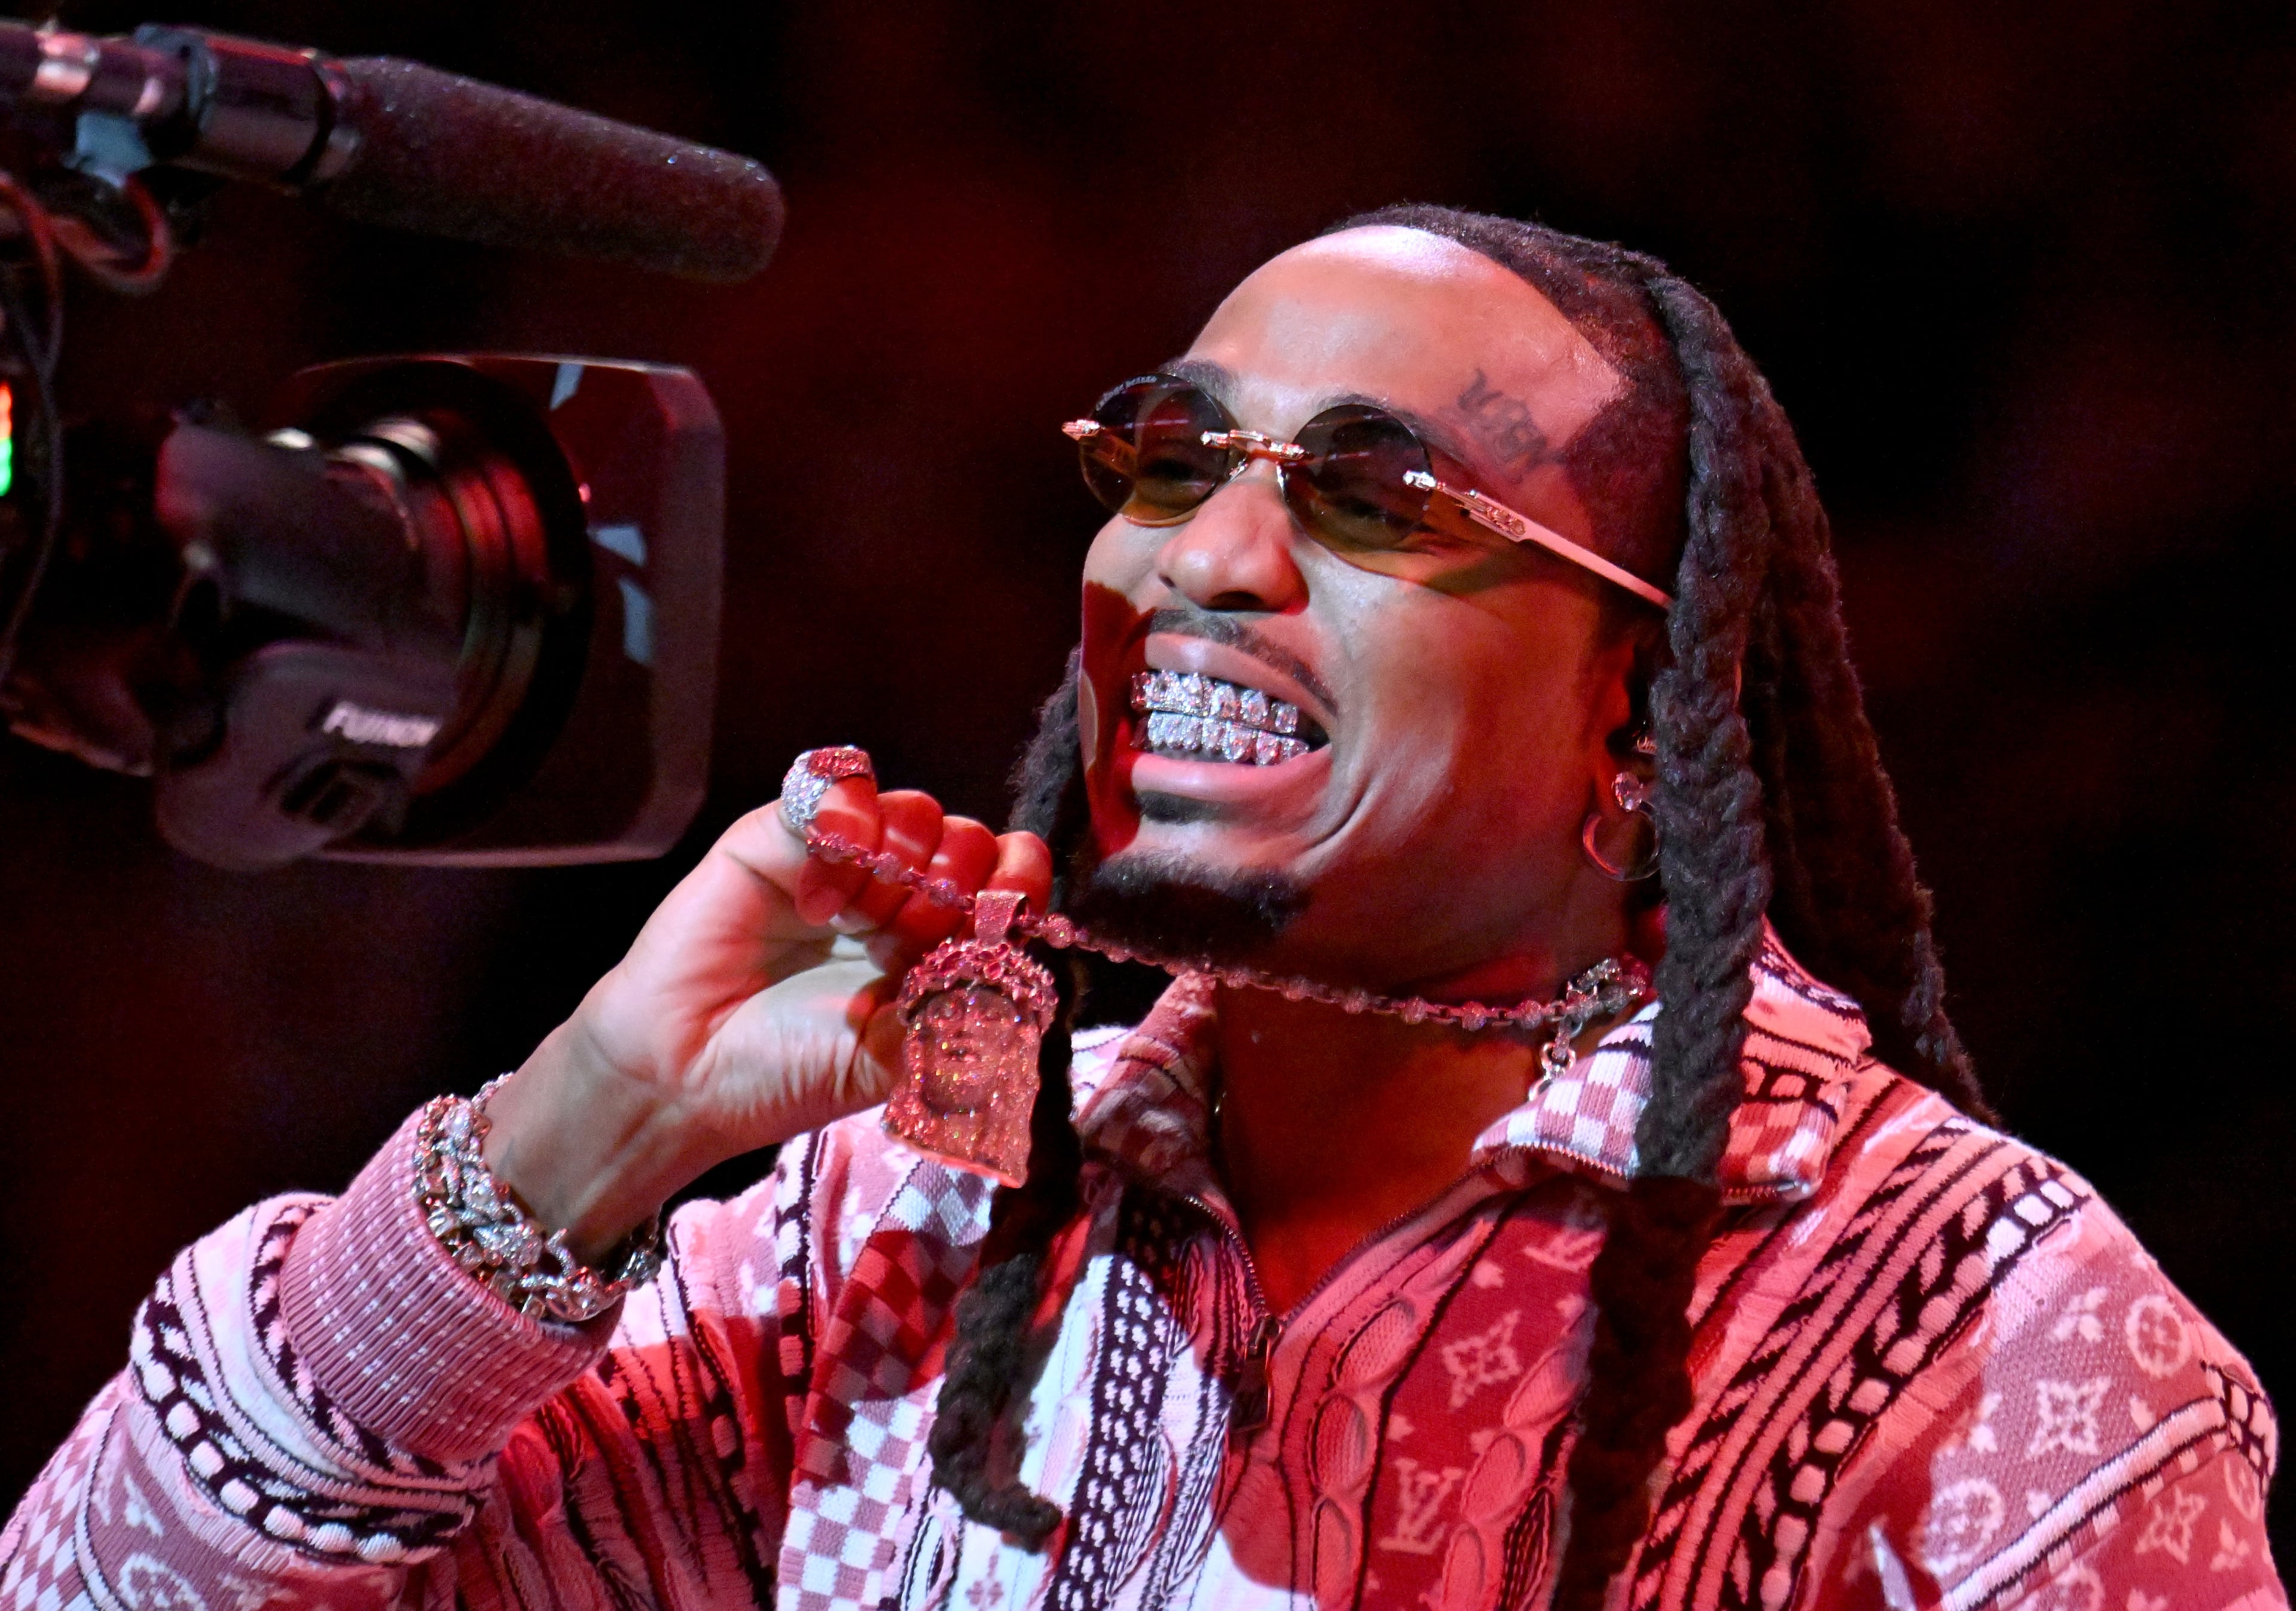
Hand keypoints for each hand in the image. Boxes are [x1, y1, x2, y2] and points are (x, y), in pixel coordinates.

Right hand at [480, 777, 1053, 1257]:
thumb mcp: (887, 1065)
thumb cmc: (783, 1073)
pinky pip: (840, 788)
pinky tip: (819, 898)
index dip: (1020, 884)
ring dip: (907, 855)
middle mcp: (899, 898)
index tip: (1008, 908)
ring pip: (918, 809)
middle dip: (961, 877)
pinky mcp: (783, 834)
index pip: (1009, 885)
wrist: (680, 1074)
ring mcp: (844, 862)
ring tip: (864, 918)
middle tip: (916, 930)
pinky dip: (845, 828)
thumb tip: (1021, 994)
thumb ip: (955, 1028)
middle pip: (971, 840)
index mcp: (937, 948)